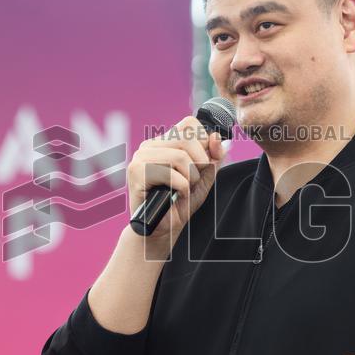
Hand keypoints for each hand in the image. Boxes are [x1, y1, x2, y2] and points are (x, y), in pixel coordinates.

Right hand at [127, 116, 225, 244]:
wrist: (161, 230)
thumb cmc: (179, 204)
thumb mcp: (204, 178)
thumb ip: (213, 157)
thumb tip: (217, 137)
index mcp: (165, 142)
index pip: (190, 124)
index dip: (204, 143)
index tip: (203, 164)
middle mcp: (150, 145)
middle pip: (188, 139)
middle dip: (200, 164)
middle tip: (193, 182)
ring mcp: (141, 157)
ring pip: (180, 156)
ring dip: (190, 178)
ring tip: (183, 190)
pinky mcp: (137, 171)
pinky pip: (172, 174)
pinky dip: (182, 188)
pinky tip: (175, 196)